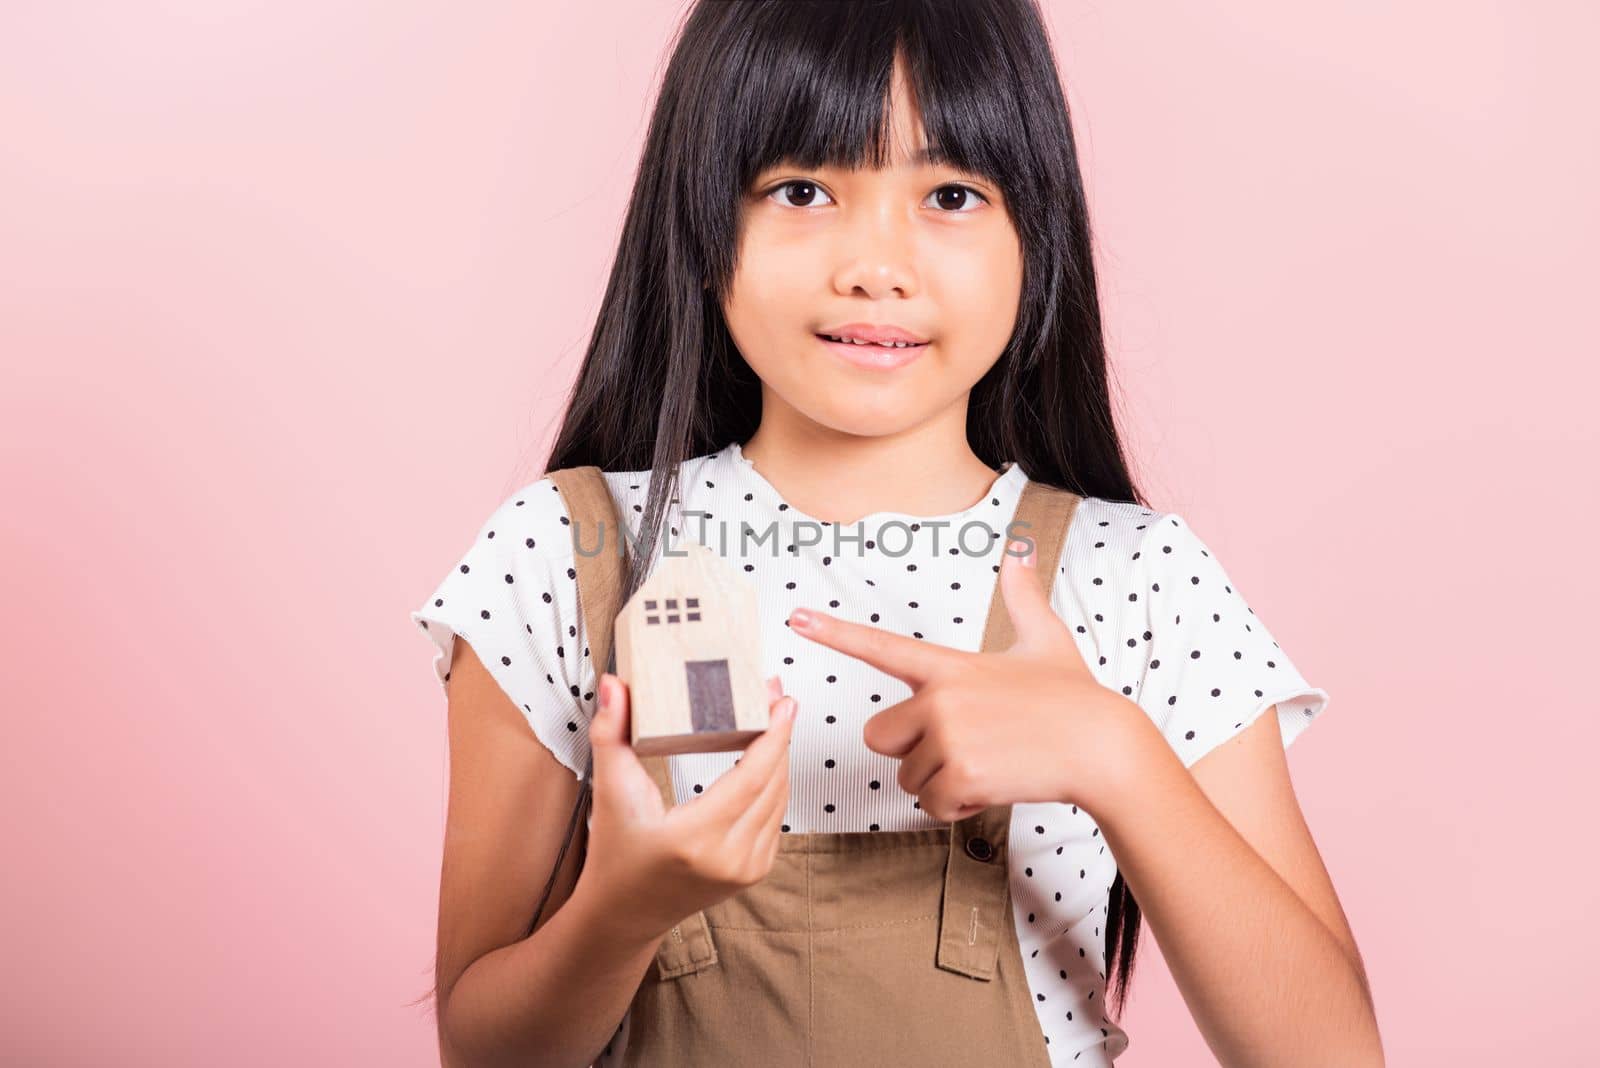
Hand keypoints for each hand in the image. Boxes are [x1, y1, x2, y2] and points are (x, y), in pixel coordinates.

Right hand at [574, 671, 797, 942]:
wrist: (624, 913)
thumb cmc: (616, 856)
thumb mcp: (609, 791)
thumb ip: (610, 733)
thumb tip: (613, 687)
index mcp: (695, 839)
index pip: (752, 778)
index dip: (773, 737)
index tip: (781, 702)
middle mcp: (729, 858)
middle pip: (773, 783)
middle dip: (779, 736)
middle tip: (774, 697)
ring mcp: (747, 868)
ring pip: (780, 799)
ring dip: (780, 757)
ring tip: (772, 719)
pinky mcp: (754, 871)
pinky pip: (776, 817)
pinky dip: (774, 784)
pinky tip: (767, 758)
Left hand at [787, 538, 1140, 819]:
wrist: (1104, 748)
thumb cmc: (1074, 698)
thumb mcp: (1045, 640)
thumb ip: (1023, 598)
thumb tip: (1020, 555)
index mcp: (950, 666)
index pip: (881, 647)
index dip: (834, 632)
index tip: (796, 618)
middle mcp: (939, 697)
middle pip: (878, 736)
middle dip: (911, 751)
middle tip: (963, 747)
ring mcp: (947, 736)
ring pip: (907, 778)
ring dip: (941, 783)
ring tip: (988, 765)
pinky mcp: (959, 775)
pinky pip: (930, 805)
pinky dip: (957, 808)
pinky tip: (991, 788)